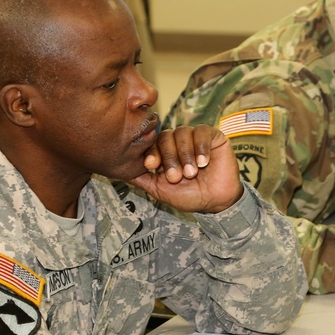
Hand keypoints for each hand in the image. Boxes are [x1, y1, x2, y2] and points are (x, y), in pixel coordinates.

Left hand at [128, 124, 242, 213]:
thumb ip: (141, 178)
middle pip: (167, 136)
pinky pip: (203, 132)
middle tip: (177, 176)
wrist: (216, 201)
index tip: (151, 166)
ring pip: (183, 133)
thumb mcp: (160, 190)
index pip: (153, 142)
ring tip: (192, 172)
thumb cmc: (190, 196)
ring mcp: (196, 137)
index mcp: (166, 151)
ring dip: (185, 154)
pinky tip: (204, 162)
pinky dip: (201, 147)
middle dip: (170, 157)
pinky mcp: (213, 136)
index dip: (152, 152)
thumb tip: (117, 171)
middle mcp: (179, 142)